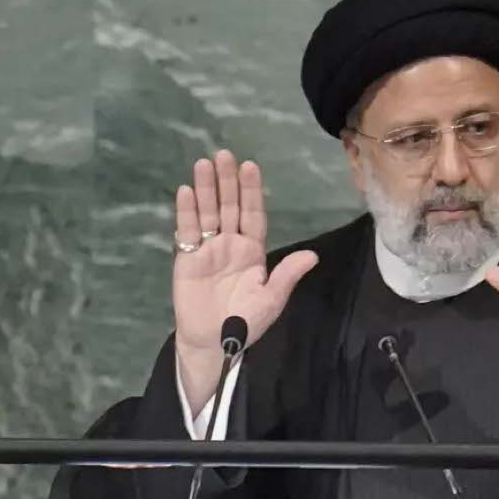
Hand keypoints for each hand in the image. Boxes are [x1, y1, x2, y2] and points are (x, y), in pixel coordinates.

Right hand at [172, 150, 317, 412]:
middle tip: (224, 155)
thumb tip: (312, 256)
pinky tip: (186, 191)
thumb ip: (286, 275)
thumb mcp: (270, 300)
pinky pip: (187, 231)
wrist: (214, 343)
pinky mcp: (186, 258)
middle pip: (229, 206)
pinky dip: (186, 212)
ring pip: (207, 213)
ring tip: (203, 164)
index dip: (251, 191)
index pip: (253, 214)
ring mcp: (207, 249)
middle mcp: (230, 243)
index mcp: (252, 251)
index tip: (250, 167)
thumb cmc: (245, 323)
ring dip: (205, 189)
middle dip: (227, 181)